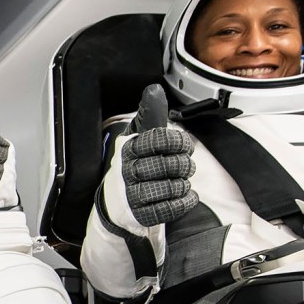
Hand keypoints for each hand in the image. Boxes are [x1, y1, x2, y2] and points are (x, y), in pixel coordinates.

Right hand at [122, 84, 198, 226]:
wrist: (116, 203)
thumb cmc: (133, 165)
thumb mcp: (137, 139)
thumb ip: (150, 116)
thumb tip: (154, 89)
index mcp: (128, 149)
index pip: (158, 140)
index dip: (178, 142)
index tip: (185, 145)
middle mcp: (128, 171)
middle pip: (168, 165)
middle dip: (184, 165)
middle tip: (185, 165)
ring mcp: (133, 195)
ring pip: (171, 187)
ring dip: (183, 184)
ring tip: (182, 182)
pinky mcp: (141, 214)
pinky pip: (170, 208)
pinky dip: (184, 201)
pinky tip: (186, 196)